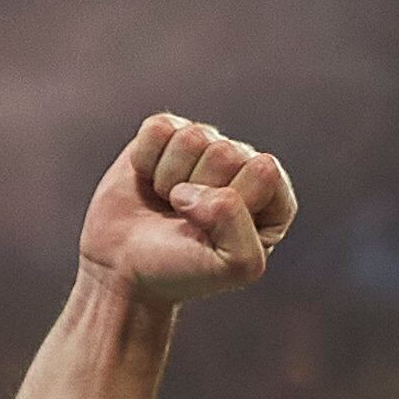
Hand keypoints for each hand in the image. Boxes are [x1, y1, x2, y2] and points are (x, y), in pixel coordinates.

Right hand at [77, 114, 299, 306]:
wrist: (123, 269)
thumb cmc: (180, 270)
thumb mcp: (231, 267)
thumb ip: (239, 226)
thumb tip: (199, 189)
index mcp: (274, 200)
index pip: (263, 171)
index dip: (230, 204)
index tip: (212, 234)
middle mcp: (244, 167)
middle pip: (225, 153)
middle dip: (196, 194)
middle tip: (185, 221)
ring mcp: (205, 148)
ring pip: (191, 138)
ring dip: (168, 180)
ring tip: (168, 205)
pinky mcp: (167, 136)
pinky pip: (158, 128)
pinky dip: (145, 161)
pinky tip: (149, 184)